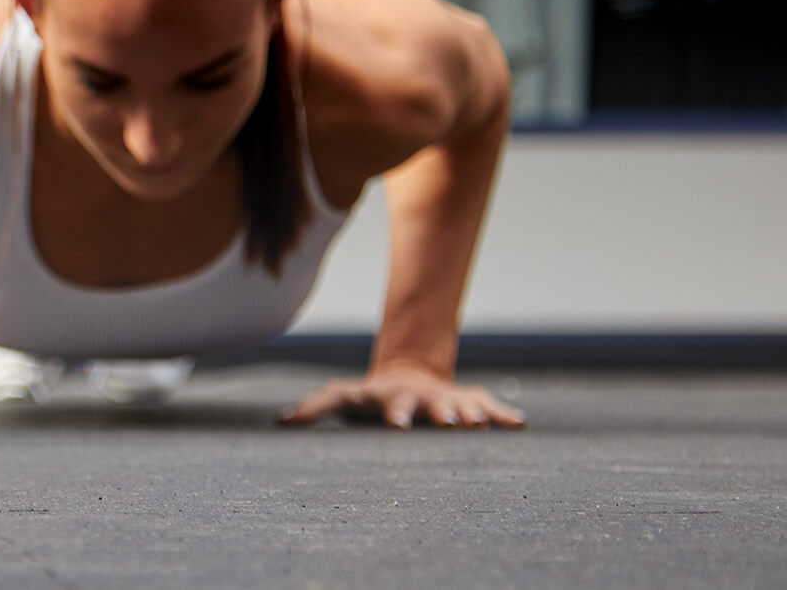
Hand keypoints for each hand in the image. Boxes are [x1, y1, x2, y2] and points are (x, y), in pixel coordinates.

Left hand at [277, 367, 524, 428]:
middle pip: (433, 405)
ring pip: (465, 406)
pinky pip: (491, 407)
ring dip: (474, 415)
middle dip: (441, 413)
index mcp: (392, 399)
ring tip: (483, 424)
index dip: (396, 415)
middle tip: (451, 423)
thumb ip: (313, 407)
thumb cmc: (369, 396)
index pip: (393, 407)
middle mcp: (423, 398)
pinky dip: (504, 414)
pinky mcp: (469, 402)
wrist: (407, 375)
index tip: (399, 426)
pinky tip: (520, 424)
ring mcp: (448, 400)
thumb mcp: (342, 397)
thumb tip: (281, 421)